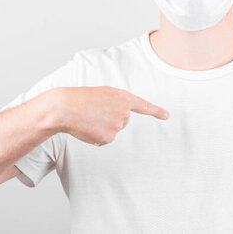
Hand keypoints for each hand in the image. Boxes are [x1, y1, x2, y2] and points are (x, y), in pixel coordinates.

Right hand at [49, 86, 168, 145]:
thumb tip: (123, 117)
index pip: (143, 105)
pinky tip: (88, 128)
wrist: (65, 108)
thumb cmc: (81, 98)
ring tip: (89, 118)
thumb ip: (117, 102)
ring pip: (114, 130)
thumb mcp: (103, 93)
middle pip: (124, 120)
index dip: (156, 111)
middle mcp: (124, 112)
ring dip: (102, 127)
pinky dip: (96, 136)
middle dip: (112, 118)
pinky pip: (105, 139)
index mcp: (123, 97)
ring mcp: (117, 126)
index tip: (166, 116)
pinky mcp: (108, 138)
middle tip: (96, 111)